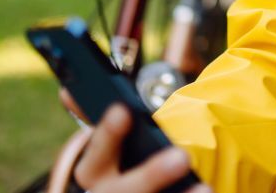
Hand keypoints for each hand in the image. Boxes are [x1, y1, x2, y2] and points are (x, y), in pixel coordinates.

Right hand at [72, 102, 211, 192]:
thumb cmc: (116, 170)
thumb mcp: (104, 150)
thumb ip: (99, 122)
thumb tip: (68, 92)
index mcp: (93, 172)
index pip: (96, 153)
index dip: (108, 134)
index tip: (123, 112)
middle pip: (120, 190)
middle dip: (149, 175)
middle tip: (181, 156)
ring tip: (204, 187)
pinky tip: (206, 192)